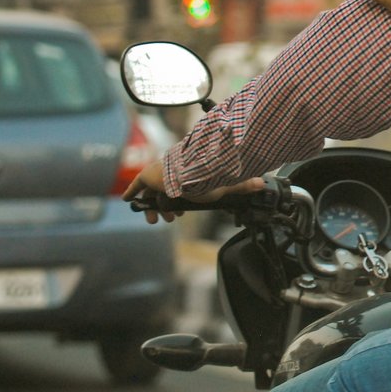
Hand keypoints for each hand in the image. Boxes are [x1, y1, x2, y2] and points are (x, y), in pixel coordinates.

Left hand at [122, 161, 264, 223]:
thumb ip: (242, 185)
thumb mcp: (225, 186)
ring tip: (156, 219)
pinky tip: (127, 200)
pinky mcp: (146, 176)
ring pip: (151, 194)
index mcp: (189, 174)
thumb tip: (263, 183)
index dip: (179, 202)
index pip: (180, 188)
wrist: (190, 172)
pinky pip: (136, 186)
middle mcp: (172, 173)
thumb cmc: (208, 178)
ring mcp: (158, 174)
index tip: (179, 213)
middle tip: (171, 218)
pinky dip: (131, 193)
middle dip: (167, 207)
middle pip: (165, 192)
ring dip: (153, 207)